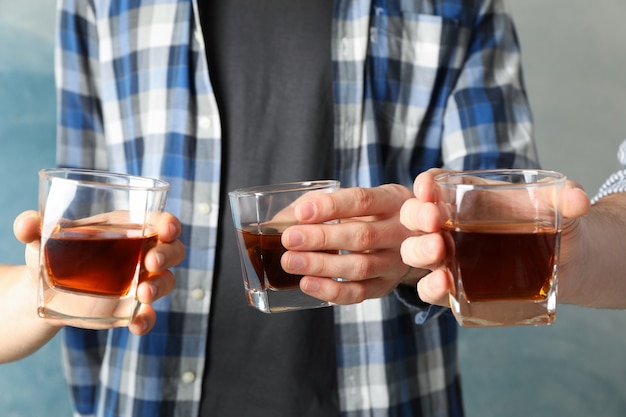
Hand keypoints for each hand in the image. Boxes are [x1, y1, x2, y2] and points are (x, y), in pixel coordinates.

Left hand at [14, 210, 183, 334]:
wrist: (40, 290)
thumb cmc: (49, 252)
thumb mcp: (40, 237)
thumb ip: (31, 226)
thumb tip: (25, 224)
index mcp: (128, 227)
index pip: (161, 221)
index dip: (170, 223)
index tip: (166, 228)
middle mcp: (141, 254)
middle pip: (173, 251)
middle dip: (168, 254)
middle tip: (150, 261)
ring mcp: (139, 283)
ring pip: (167, 281)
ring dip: (160, 286)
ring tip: (142, 294)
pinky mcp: (130, 309)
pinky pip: (149, 316)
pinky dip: (147, 320)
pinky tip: (136, 324)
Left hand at [280, 184, 423, 304]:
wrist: (411, 238)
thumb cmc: (370, 213)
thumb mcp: (355, 199)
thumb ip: (321, 203)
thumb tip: (283, 219)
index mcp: (392, 201)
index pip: (362, 201)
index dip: (331, 206)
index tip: (302, 212)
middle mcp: (400, 232)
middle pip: (362, 236)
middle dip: (321, 238)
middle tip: (289, 239)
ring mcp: (395, 263)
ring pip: (361, 267)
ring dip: (322, 266)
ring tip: (290, 262)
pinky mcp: (386, 286)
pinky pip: (359, 294)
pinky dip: (331, 291)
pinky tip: (307, 283)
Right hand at [398, 168, 590, 306]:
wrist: (569, 261)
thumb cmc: (554, 223)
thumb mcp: (560, 205)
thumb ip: (567, 197)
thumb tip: (577, 200)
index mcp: (467, 196)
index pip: (434, 184)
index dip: (425, 183)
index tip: (428, 186)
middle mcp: (450, 225)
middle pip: (416, 216)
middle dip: (417, 215)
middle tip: (432, 220)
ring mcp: (449, 256)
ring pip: (415, 251)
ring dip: (419, 250)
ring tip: (437, 250)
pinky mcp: (455, 287)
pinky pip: (431, 289)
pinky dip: (430, 287)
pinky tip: (443, 284)